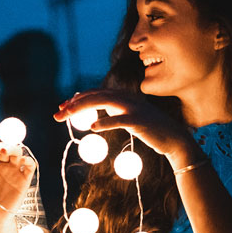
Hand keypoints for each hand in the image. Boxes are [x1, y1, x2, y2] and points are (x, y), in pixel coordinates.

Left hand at [55, 89, 191, 158]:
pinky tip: (92, 127)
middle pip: (95, 95)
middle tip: (56, 114)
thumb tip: (94, 116)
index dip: (76, 99)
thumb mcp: (129, 119)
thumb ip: (114, 113)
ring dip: (82, 108)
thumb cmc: (150, 131)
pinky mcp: (140, 121)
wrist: (174, 139)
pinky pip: (120, 120)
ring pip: (103, 101)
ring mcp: (134, 108)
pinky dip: (105, 122)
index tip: (61, 108)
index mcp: (123, 96)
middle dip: (73, 104)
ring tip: (66, 115)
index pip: (95, 93)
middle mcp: (127, 98)